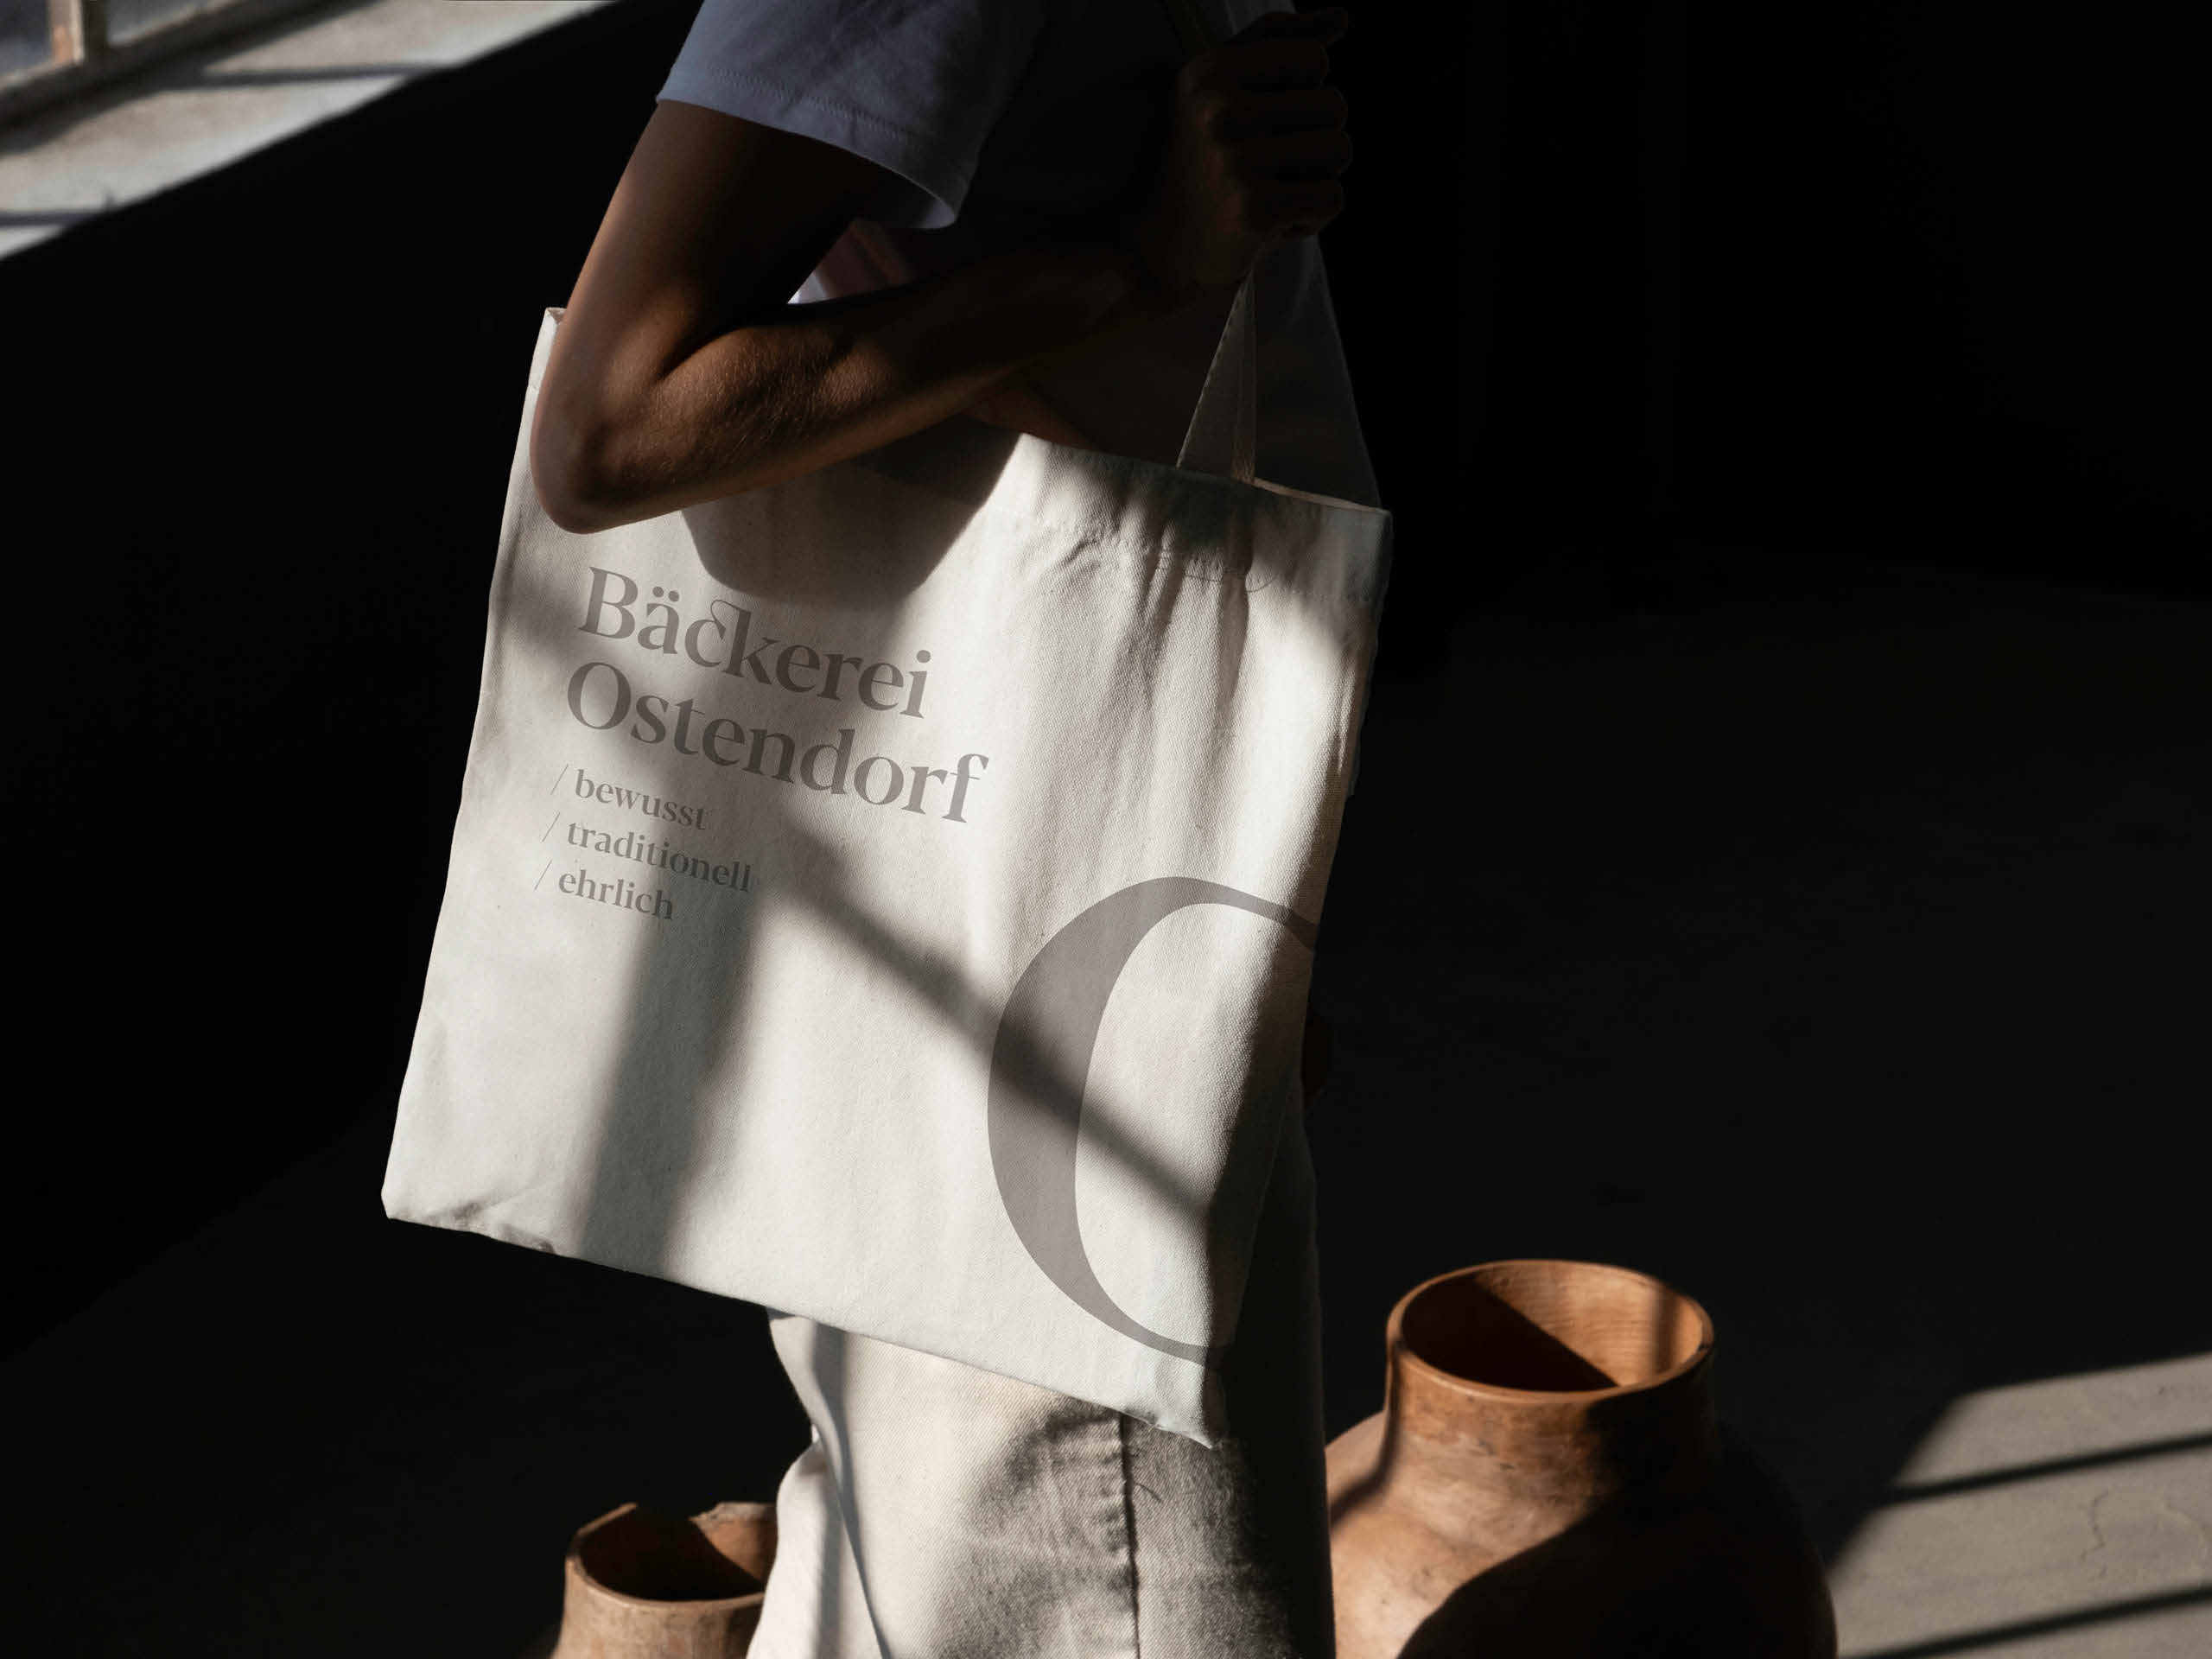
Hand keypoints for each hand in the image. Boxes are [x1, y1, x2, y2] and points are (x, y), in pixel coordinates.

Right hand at [1119, 7, 1353, 308]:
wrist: (1152, 248)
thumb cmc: (1191, 161)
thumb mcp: (1212, 88)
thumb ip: (1274, 43)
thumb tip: (1340, 17)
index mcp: (1209, 70)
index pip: (1313, 58)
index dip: (1303, 90)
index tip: (1266, 118)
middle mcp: (1220, 111)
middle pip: (1334, 106)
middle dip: (1313, 137)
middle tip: (1267, 164)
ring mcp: (1237, 163)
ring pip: (1339, 151)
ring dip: (1316, 176)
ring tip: (1271, 189)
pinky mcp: (1256, 212)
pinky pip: (1331, 199)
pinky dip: (1310, 216)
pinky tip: (1271, 221)